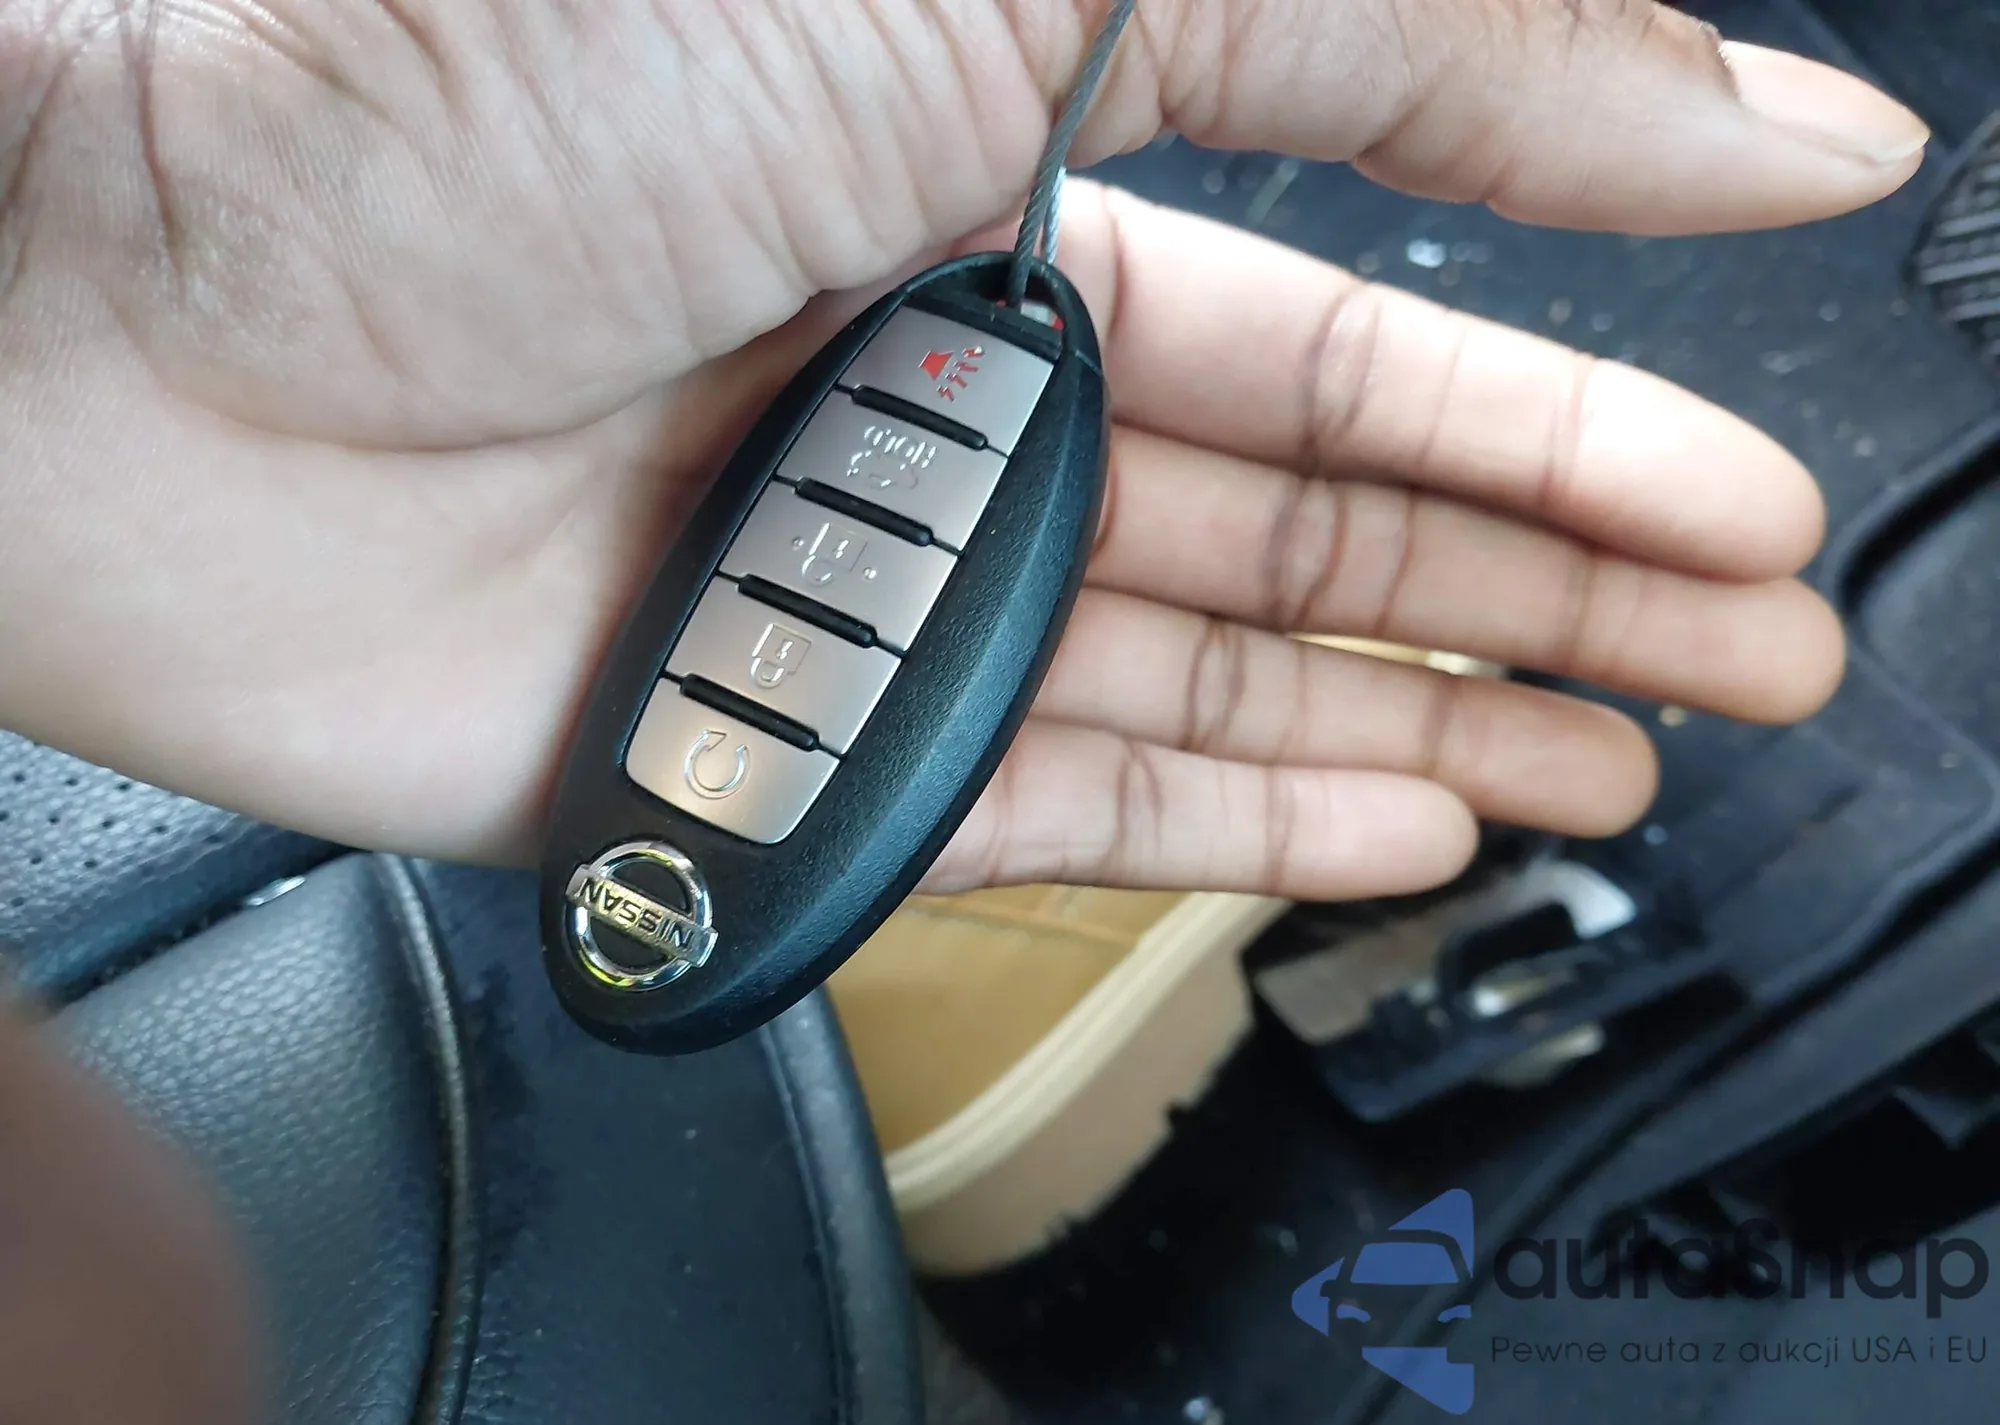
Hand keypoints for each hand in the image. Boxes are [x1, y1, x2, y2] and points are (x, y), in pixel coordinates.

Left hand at [0, 1, 1924, 900]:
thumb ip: (1410, 43)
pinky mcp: (778, 734)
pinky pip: (1058, 797)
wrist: (102, 309)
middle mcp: (948, 356)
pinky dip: (1234, 817)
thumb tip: (1729, 102)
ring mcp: (871, 560)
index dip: (1587, 350)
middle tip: (1751, 622)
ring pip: (1215, 655)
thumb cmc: (488, 71)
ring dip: (1440, 697)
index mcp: (1007, 145)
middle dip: (1563, 558)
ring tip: (1627, 743)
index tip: (1758, 398)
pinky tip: (1400, 818)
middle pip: (1326, 486)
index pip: (1377, 273)